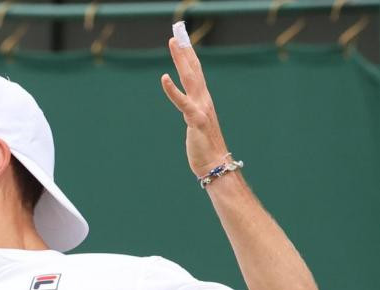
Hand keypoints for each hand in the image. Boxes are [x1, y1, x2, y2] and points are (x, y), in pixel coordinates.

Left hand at [160, 38, 231, 177]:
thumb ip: (193, 113)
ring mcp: (201, 108)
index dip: (189, 57)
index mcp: (204, 101)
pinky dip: (173, 89)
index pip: (195, 73)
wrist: (215, 164)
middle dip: (185, 51)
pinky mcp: (195, 119)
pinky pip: (182, 102)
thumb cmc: (204, 147)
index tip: (182, 41)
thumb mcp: (197, 125)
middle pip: (193, 70)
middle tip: (177, 34)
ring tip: (173, 43)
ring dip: (181, 59)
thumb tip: (189, 109)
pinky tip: (164, 77)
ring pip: (190, 78)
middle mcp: (204, 100)